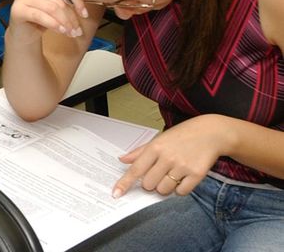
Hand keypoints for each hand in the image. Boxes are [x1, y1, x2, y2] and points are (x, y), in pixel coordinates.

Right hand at [8, 0, 88, 46]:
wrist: (24, 32)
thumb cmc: (42, 17)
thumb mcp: (55, 5)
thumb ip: (65, 0)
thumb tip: (82, 8)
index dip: (77, 0)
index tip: (84, 14)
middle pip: (58, 0)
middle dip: (71, 17)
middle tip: (77, 30)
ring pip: (51, 8)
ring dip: (64, 23)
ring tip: (70, 32)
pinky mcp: (17, 9)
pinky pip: (40, 16)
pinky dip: (54, 25)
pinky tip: (61, 31)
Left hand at [113, 114, 231, 197]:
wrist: (211, 133)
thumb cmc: (182, 135)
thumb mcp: (159, 139)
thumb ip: (140, 152)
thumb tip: (122, 160)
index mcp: (155, 147)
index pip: (136, 169)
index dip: (124, 183)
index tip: (116, 193)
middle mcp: (167, 157)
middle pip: (149, 184)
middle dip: (151, 183)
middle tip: (159, 174)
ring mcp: (182, 166)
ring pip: (164, 190)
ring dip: (165, 187)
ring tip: (172, 175)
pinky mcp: (196, 174)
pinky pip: (181, 192)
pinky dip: (180, 189)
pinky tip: (183, 178)